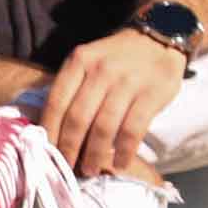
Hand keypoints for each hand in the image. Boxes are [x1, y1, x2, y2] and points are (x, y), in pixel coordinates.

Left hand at [44, 26, 183, 178]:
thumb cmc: (117, 57)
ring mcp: (128, 81)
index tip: (46, 153)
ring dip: (94, 155)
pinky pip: (133, 129)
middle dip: (69, 148)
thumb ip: (71, 87)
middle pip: (77, 119)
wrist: (160, 37)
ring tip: (90, 170)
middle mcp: (101, 70)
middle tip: (66, 168)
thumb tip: (50, 130)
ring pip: (104, 127)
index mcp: (79, 61)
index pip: (56, 103)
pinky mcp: (152, 93)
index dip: (49, 133)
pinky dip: (125, 151)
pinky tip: (120, 163)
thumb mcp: (88, 60)